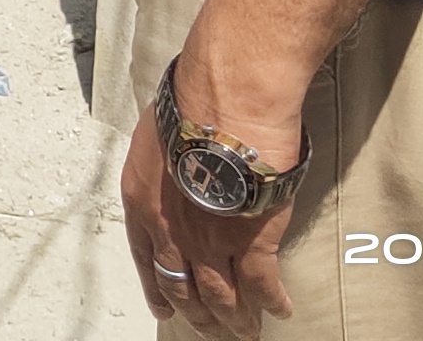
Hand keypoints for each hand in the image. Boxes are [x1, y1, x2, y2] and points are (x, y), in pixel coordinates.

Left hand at [121, 71, 299, 336]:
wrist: (221, 105)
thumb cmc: (188, 105)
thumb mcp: (155, 136)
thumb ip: (165, 164)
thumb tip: (179, 166)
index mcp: (142, 204)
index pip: (146, 260)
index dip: (157, 289)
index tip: (164, 307)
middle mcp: (171, 233)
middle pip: (183, 287)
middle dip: (197, 314)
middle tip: (208, 330)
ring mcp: (210, 243)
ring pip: (221, 297)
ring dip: (234, 320)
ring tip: (244, 333)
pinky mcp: (251, 243)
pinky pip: (262, 286)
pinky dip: (272, 302)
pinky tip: (280, 311)